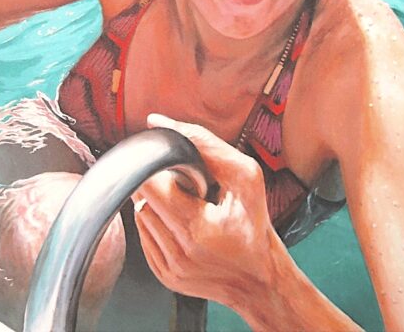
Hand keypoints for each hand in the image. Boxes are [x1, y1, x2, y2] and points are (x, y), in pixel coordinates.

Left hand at [132, 113, 277, 306]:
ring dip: (155, 202)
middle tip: (182, 182)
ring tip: (184, 203)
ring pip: (139, 216)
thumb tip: (159, 123)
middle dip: (157, 181)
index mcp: (197, 229)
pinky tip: (181, 220)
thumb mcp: (246, 176)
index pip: (150, 184)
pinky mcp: (165, 276)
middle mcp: (179, 253)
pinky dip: (157, 222)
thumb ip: (204, 143)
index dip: (157, 166)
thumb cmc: (256, 226)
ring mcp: (169, 269)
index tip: (171, 162)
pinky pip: (144, 236)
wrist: (263, 280)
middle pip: (142, 198)